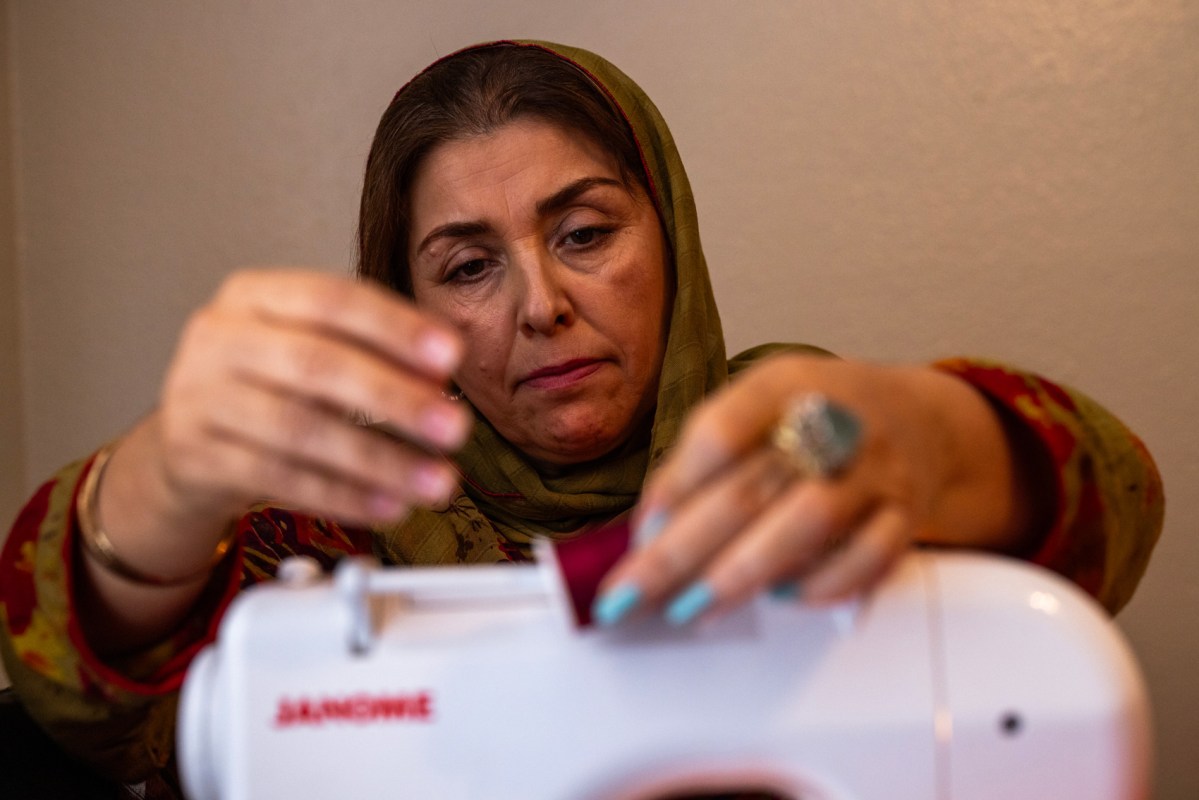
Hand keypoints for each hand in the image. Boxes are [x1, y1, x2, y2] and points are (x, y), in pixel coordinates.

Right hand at [127, 269, 471, 530]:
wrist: (183, 442)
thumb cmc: (267, 385)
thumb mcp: (308, 347)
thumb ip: (371, 350)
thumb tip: (439, 375)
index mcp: (253, 294)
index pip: (331, 298)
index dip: (396, 327)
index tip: (451, 355)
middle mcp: (219, 338)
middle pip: (316, 365)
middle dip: (395, 398)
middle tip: (454, 427)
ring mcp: (200, 398)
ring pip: (300, 430)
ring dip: (380, 459)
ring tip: (436, 480)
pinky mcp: (196, 457)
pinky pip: (281, 479)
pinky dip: (344, 495)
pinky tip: (389, 505)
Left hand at [593, 354, 1032, 624]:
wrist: (919, 419)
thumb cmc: (815, 419)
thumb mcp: (757, 409)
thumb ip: (703, 459)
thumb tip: (650, 530)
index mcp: (782, 384)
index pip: (720, 431)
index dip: (675, 486)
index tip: (639, 534)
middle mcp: (833, 421)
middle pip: (749, 489)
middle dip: (681, 551)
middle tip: (633, 596)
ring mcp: (875, 469)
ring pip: (808, 523)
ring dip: (742, 572)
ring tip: (692, 608)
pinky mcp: (905, 514)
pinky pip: (867, 558)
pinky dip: (819, 584)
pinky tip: (778, 598)